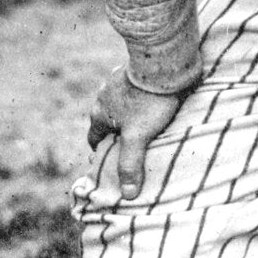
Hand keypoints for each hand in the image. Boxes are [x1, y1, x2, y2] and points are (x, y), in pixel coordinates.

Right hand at [88, 69, 186, 197]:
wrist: (163, 63)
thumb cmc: (148, 101)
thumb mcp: (138, 137)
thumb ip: (130, 164)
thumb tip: (127, 194)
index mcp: (99, 112)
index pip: (94, 138)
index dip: (102, 151)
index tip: (110, 162)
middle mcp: (104, 96)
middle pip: (108, 121)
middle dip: (117, 133)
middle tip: (131, 145)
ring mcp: (118, 81)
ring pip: (122, 104)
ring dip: (130, 114)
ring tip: (146, 125)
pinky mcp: (135, 72)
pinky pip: (135, 91)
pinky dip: (141, 99)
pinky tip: (155, 104)